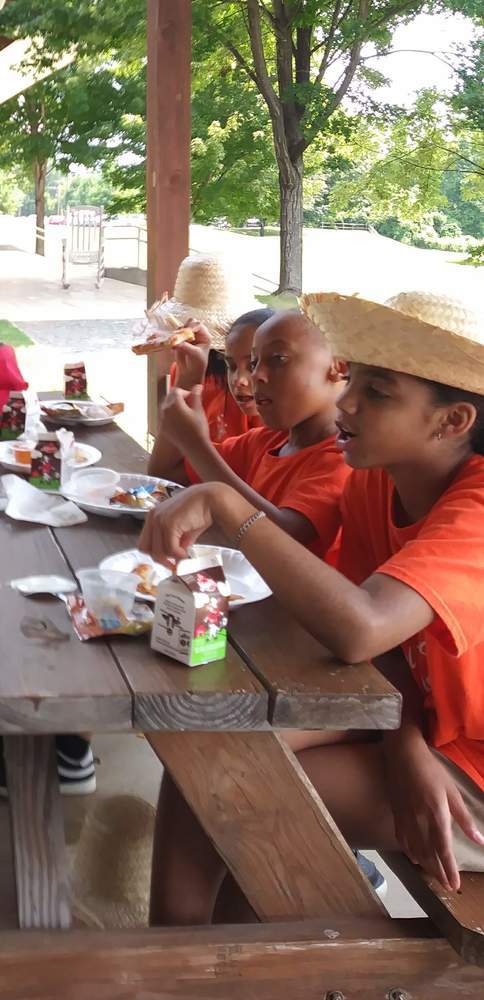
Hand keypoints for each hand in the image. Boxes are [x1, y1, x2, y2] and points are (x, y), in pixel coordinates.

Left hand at [139, 484, 217, 561]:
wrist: (210, 499)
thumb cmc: (199, 510)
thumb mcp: (184, 529)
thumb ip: (177, 542)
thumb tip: (176, 557)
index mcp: (154, 516)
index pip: (144, 542)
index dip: (155, 554)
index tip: (166, 560)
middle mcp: (153, 517)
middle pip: (146, 548)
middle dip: (160, 559)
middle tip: (172, 564)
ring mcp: (159, 520)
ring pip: (158, 551)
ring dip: (171, 557)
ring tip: (183, 555)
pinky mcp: (168, 524)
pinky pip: (170, 548)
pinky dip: (178, 554)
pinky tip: (186, 552)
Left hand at [160, 385, 209, 452]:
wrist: (194, 447)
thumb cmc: (198, 428)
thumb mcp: (198, 410)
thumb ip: (196, 396)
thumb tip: (197, 386)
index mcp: (174, 404)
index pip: (177, 391)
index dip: (185, 392)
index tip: (192, 396)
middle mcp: (165, 410)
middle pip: (169, 398)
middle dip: (178, 397)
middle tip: (188, 402)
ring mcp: (162, 420)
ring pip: (165, 407)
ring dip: (173, 406)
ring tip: (184, 411)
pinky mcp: (162, 428)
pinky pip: (164, 417)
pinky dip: (170, 415)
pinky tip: (179, 420)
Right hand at [173, 320, 211, 388]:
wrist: (190, 371)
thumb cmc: (197, 363)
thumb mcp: (194, 355)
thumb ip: (185, 347)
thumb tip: (175, 342)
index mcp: (205, 336)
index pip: (199, 325)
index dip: (192, 326)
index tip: (186, 331)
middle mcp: (197, 333)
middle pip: (190, 323)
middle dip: (184, 328)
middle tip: (179, 335)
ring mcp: (188, 335)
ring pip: (181, 328)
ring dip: (177, 333)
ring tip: (175, 343)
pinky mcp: (180, 338)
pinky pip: (174, 334)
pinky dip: (172, 338)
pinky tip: (174, 348)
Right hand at [384, 734, 483, 889]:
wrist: (403, 755)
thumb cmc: (431, 770)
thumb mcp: (452, 792)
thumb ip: (464, 818)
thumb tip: (480, 839)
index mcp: (436, 816)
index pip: (444, 850)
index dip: (449, 869)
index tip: (454, 885)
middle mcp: (420, 822)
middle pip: (430, 854)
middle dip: (439, 873)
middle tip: (447, 887)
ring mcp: (406, 820)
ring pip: (416, 850)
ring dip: (427, 866)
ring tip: (435, 877)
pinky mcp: (397, 815)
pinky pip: (403, 840)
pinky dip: (411, 852)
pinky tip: (416, 858)